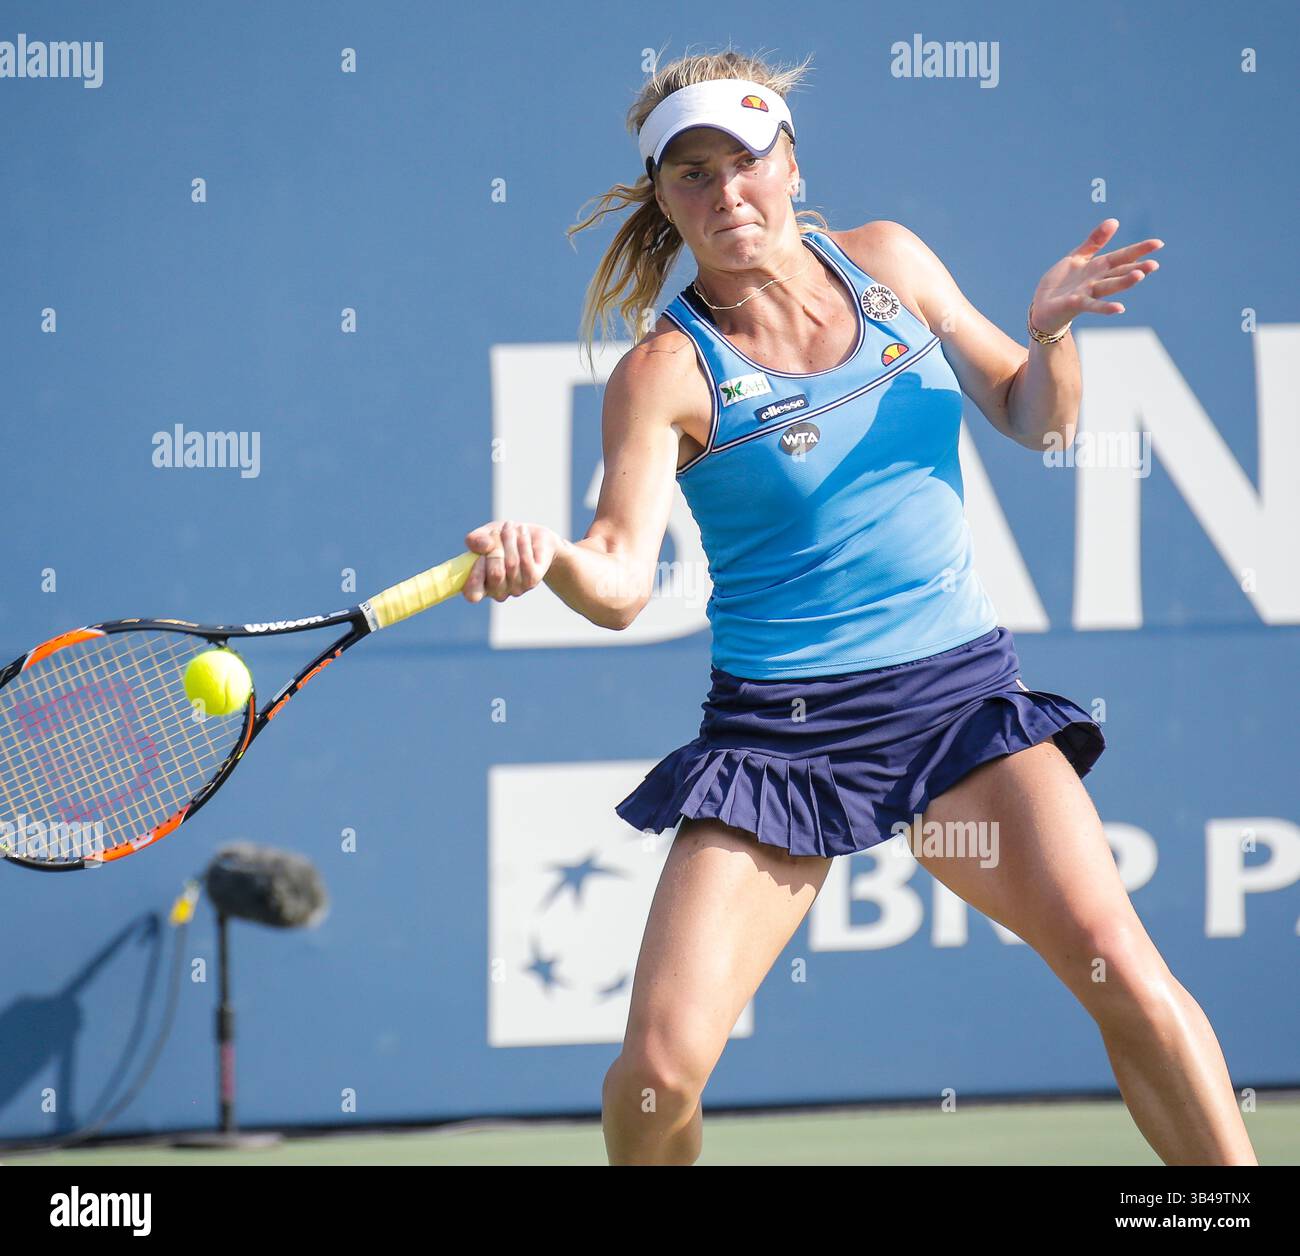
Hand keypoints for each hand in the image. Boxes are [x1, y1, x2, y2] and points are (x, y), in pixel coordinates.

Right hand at [462, 521, 563, 602]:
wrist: (531, 536)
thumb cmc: (500, 539)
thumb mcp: (484, 535)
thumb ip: (475, 540)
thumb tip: (486, 546)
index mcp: (480, 586)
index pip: (473, 594)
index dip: (474, 579)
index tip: (478, 558)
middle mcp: (497, 593)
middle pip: (495, 575)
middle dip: (495, 549)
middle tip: (495, 532)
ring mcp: (516, 589)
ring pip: (511, 564)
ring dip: (509, 540)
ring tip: (510, 525)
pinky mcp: (533, 581)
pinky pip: (525, 561)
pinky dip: (522, 542)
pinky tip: (522, 530)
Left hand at [1030, 218, 1162, 334]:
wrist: (1043, 307)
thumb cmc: (1062, 283)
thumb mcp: (1077, 257)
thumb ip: (1095, 241)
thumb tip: (1114, 220)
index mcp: (1098, 267)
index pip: (1122, 257)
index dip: (1139, 250)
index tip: (1159, 243)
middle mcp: (1096, 281)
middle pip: (1119, 272)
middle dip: (1137, 268)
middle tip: (1154, 265)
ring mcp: (1087, 293)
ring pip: (1109, 286)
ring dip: (1124, 282)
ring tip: (1139, 276)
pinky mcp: (1074, 303)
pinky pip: (1091, 305)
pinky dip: (1105, 307)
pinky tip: (1120, 308)